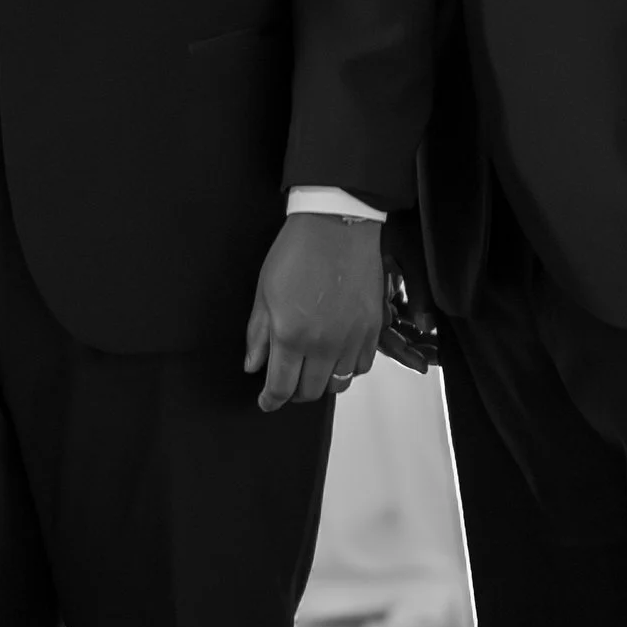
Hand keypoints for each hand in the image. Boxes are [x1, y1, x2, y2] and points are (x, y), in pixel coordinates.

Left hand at [243, 217, 384, 412]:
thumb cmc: (295, 252)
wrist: (336, 225)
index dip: (271, 400)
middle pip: (310, 392)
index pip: (281, 387)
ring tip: (312, 368)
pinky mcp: (373, 329)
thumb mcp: (264, 292)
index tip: (266, 401)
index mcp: (291, 336)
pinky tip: (336, 355)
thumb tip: (253, 367)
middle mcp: (324, 345)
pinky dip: (347, 369)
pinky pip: (361, 366)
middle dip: (294, 392)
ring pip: (338, 384)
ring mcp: (352, 339)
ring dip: (322, 382)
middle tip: (287, 381)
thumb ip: (258, 335)